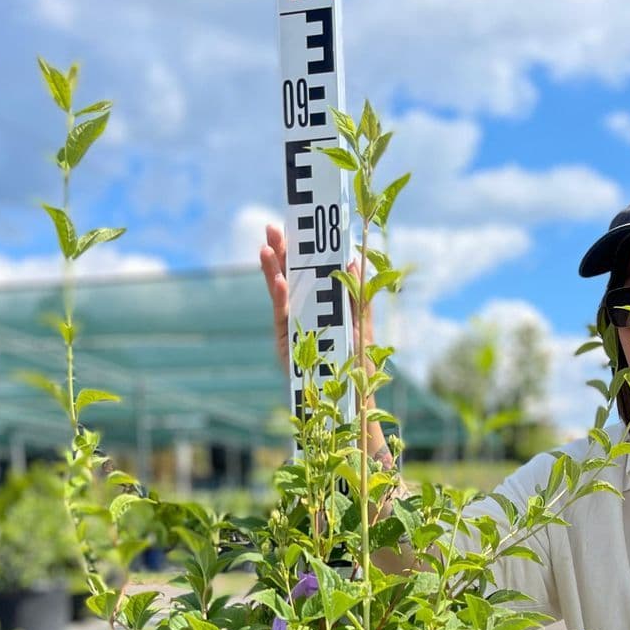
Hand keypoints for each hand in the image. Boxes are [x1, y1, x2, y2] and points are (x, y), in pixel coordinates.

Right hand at [259, 223, 372, 378]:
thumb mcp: (363, 327)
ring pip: (282, 293)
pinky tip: (279, 281)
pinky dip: (282, 299)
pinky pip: (283, 317)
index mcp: (325, 307)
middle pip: (292, 278)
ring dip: (274, 270)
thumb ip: (359, 297)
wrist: (351, 403)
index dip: (305, 251)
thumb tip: (353, 262)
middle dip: (283, 253)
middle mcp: (306, 313)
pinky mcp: (286, 345)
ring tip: (266, 247)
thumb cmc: (359, 368)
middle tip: (273, 228)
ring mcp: (294, 328)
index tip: (300, 226)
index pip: (312, 273)